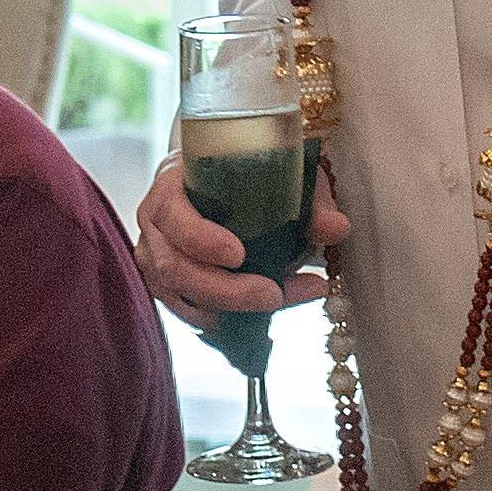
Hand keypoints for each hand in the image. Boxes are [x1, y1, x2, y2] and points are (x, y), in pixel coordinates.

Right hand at [135, 151, 343, 321]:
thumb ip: (308, 199)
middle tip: (273, 295)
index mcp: (170, 186)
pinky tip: (258, 317)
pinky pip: (187, 313)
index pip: (171, 215)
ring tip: (280, 302)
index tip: (239, 254)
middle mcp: (154, 226)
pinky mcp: (166, 287)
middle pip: (174, 268)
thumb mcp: (280, 172)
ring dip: (230, 310)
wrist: (220, 178)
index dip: (200, 238)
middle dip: (225, 290)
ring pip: (179, 297)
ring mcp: (155, 260)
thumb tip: (337, 229)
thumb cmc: (245, 171)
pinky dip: (223, 319)